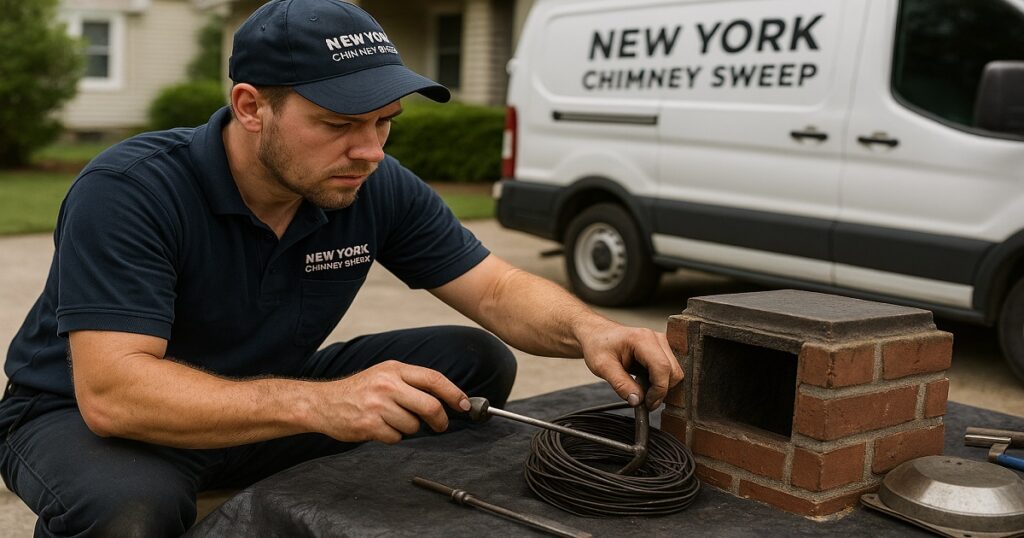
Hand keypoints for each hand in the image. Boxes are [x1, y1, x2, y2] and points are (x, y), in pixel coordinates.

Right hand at [307, 360, 469, 443]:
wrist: (323, 403)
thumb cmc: (359, 390)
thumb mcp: (385, 375)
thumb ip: (411, 382)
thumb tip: (445, 398)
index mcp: (394, 369)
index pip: (433, 378)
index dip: (453, 393)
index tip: (464, 405)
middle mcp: (387, 385)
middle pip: (430, 405)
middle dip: (440, 420)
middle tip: (440, 425)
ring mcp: (378, 405)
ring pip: (413, 425)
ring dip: (408, 428)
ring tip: (391, 420)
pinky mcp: (369, 425)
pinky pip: (396, 437)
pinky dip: (392, 437)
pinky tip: (379, 428)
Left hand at [580, 322, 682, 409]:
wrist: (597, 334)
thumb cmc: (598, 345)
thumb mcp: (602, 367)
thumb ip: (620, 385)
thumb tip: (637, 401)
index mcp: (642, 339)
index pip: (662, 367)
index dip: (658, 390)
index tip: (647, 403)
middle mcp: (656, 338)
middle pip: (673, 371)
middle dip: (661, 391)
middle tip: (644, 401)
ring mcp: (661, 343)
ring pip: (674, 372)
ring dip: (661, 386)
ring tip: (641, 389)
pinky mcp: (662, 349)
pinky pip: (669, 370)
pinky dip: (660, 381)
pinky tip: (644, 382)